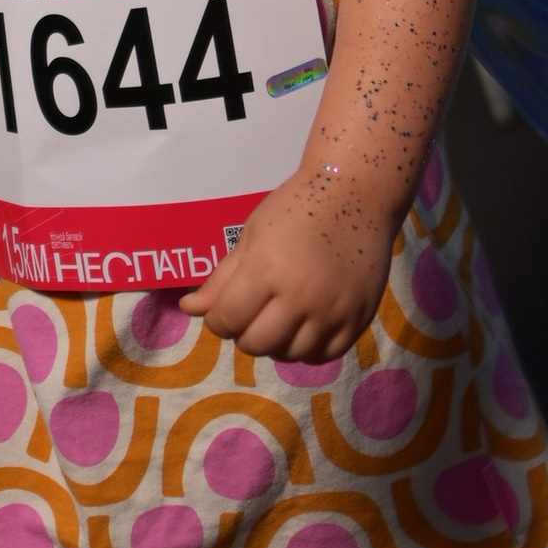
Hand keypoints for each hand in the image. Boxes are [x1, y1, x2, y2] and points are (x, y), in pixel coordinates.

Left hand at [181, 160, 397, 363]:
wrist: (356, 193)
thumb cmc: (296, 207)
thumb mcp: (251, 235)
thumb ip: (222, 278)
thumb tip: (189, 309)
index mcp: (266, 270)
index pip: (227, 320)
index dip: (218, 321)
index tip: (223, 311)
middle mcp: (300, 296)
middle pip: (257, 344)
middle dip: (243, 334)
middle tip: (250, 315)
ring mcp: (332, 310)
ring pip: (291, 355)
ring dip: (276, 344)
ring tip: (277, 321)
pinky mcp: (358, 317)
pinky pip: (326, 354)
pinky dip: (309, 349)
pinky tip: (304, 329)